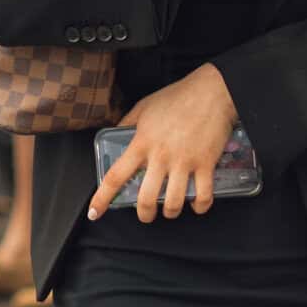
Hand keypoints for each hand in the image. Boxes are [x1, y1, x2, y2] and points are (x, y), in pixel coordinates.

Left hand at [87, 64, 237, 222]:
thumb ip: (127, 123)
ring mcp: (184, 161)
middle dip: (144, 214)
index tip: (94, 212)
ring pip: (173, 202)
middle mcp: (161, 156)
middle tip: (146, 215)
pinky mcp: (206, 163)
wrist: (212, 91)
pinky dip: (199, 206)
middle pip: (146, 198)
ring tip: (171, 209)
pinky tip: (196, 205)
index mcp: (142, 143)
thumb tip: (116, 133)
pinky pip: (203, 195)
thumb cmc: (178, 96)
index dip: (102, 199)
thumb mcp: (144, 106)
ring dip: (171, 212)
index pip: (115, 177)